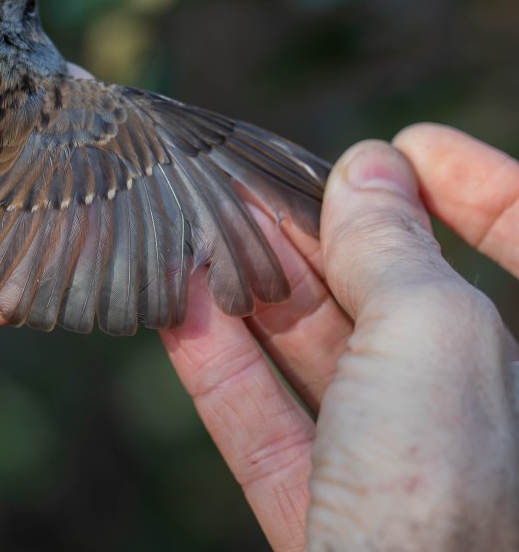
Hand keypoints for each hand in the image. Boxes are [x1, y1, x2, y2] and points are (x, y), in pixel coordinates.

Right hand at [161, 124, 518, 549]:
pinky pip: (273, 427)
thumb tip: (370, 172)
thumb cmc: (440, 506)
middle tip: (258, 184)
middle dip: (330, 234)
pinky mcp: (327, 517)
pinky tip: (179, 314)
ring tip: (202, 236)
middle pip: (405, 298)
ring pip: (329, 361)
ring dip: (262, 294)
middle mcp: (477, 424)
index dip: (480, 182)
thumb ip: (397, 252)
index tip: (406, 144)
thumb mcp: (430, 345)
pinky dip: (223, 368)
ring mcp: (402, 474)